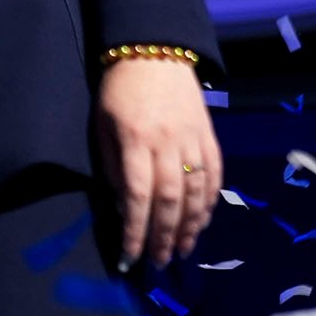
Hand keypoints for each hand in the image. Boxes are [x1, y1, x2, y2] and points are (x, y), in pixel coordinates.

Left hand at [94, 57, 221, 269]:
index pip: (135, 195)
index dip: (135, 230)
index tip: (130, 256)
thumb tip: (122, 205)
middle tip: (160, 262)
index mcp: (135, 139)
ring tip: (182, 251)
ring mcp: (193, 140)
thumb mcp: (101, 124)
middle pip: (169, 200)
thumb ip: (111, 164)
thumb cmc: (118, 90)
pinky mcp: (210, 137)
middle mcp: (167, 143)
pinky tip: (202, 221)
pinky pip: (214, 177)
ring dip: (190, 227)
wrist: (155, 53)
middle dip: (164, 236)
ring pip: (196, 193)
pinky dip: (209, 203)